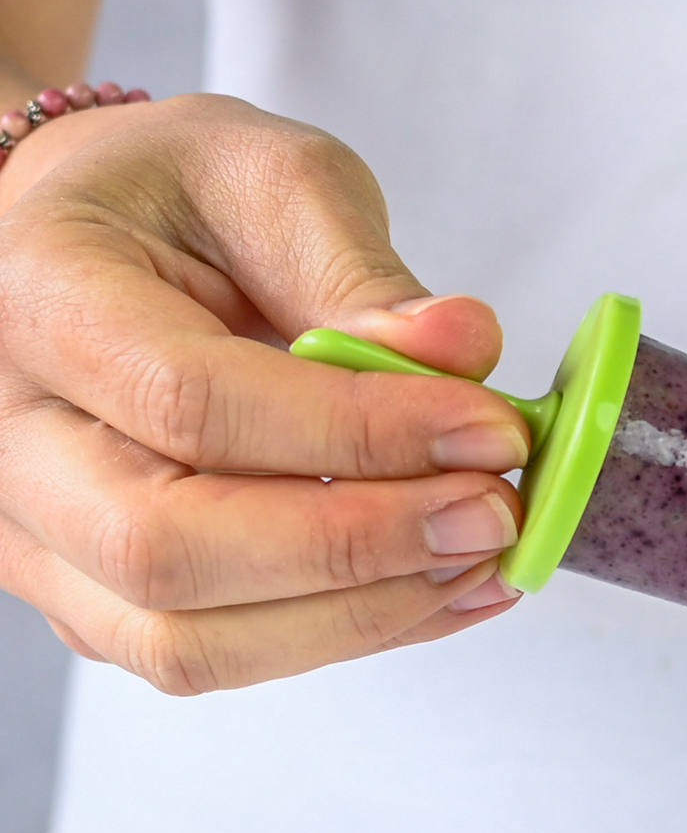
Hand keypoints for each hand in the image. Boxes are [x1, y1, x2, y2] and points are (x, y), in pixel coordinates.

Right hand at [0, 92, 528, 690]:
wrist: (94, 242)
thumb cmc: (175, 199)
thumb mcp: (274, 179)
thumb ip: (361, 273)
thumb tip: (462, 353)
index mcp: (40, 300)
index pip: (194, 405)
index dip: (361, 434)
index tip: (490, 430)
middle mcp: (12, 440)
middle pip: (170, 551)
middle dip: (359, 547)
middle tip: (492, 513)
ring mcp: (41, 539)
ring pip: (191, 640)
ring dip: (364, 615)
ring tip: (483, 559)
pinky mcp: (96, 600)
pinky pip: (221, 654)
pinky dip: (349, 633)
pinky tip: (445, 587)